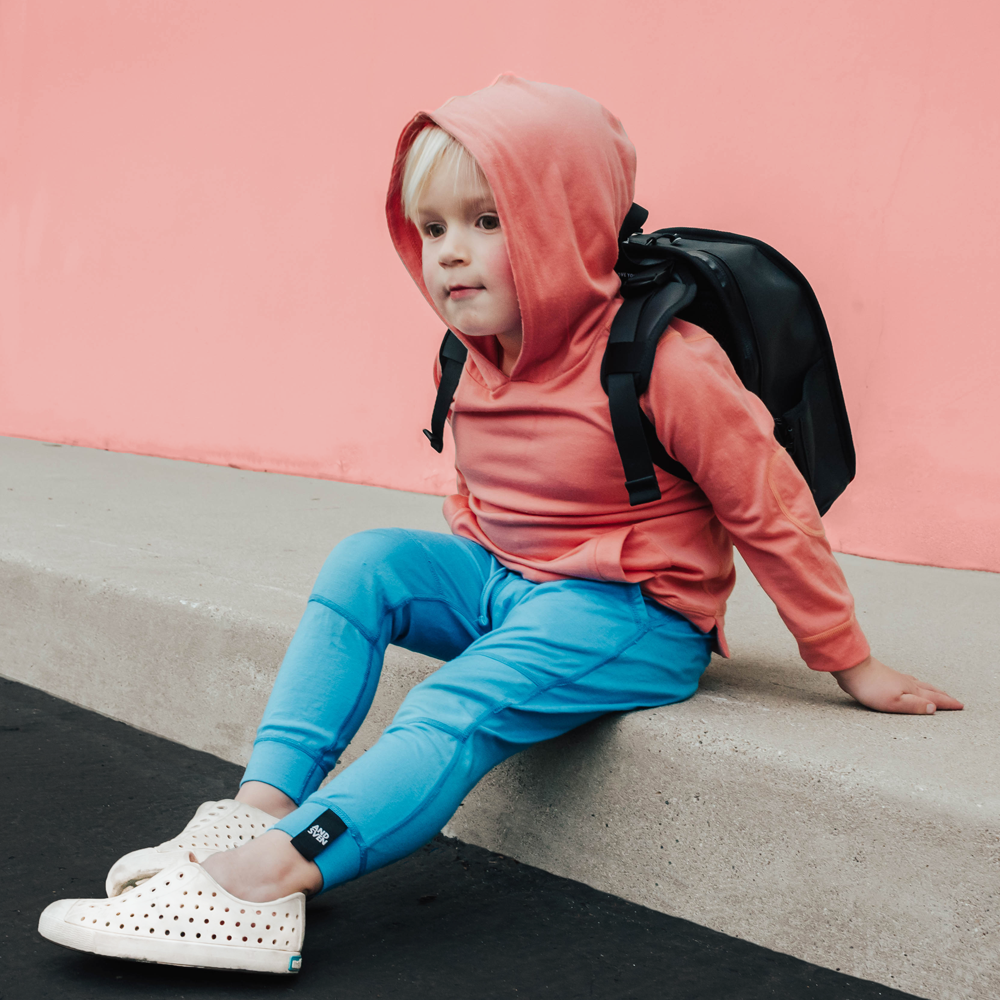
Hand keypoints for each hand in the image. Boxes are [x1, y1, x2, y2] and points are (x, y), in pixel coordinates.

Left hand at [833, 655, 963, 713]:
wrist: (852, 668)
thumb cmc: (871, 687)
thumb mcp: (894, 702)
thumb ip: (914, 706)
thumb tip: (934, 708)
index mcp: (911, 690)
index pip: (934, 698)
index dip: (948, 703)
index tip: (960, 706)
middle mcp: (907, 683)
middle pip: (930, 690)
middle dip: (943, 696)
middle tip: (954, 700)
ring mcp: (897, 678)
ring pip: (919, 685)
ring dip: (931, 689)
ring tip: (937, 692)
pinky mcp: (886, 676)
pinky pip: (908, 681)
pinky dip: (916, 684)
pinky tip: (911, 683)